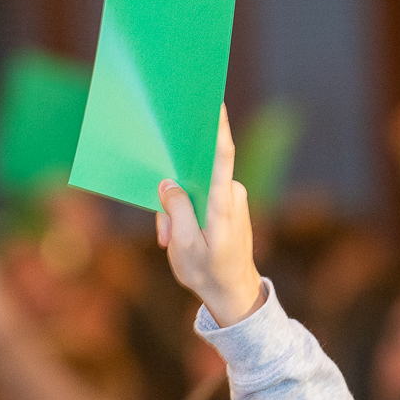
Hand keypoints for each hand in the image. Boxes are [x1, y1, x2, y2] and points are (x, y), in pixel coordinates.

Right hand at [156, 104, 263, 326]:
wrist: (234, 295)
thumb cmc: (209, 273)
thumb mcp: (184, 246)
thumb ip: (176, 211)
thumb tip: (167, 183)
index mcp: (223, 205)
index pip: (222, 157)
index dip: (218, 129)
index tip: (216, 104)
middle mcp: (232, 196)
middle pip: (196, 177)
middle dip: (173, 200)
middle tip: (165, 233)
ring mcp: (232, 200)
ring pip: (194, 191)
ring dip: (177, 213)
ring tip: (171, 242)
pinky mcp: (228, 205)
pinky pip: (200, 199)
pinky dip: (185, 216)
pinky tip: (179, 239)